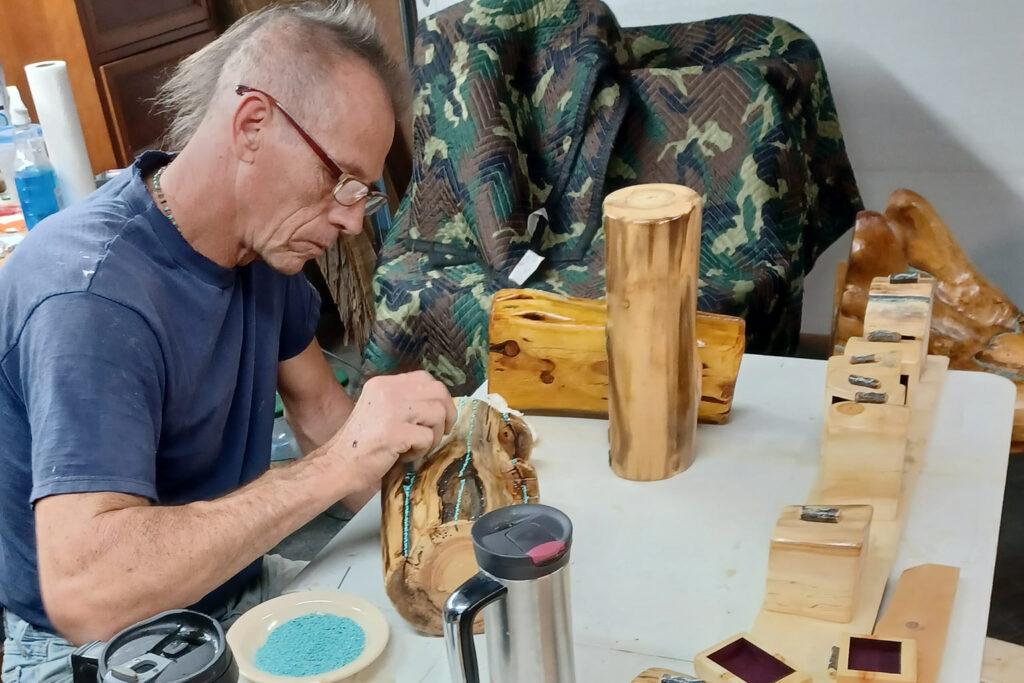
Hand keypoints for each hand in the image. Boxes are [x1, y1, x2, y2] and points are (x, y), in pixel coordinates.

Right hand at [323, 371, 455, 493]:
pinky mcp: (396, 433)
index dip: (439, 396)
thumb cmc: (359, 443)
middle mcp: (389, 390)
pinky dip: (421, 452)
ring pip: (437, 414)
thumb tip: (439, 404)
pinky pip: (427, 438)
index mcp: (384, 383)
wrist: (337, 465)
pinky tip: (405, 457)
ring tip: (417, 448)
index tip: (439, 415)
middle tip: (442, 432)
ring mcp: (393, 410)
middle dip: (447, 414)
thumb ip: (403, 401)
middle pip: (438, 392)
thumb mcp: (379, 410)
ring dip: (434, 436)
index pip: (425, 378)